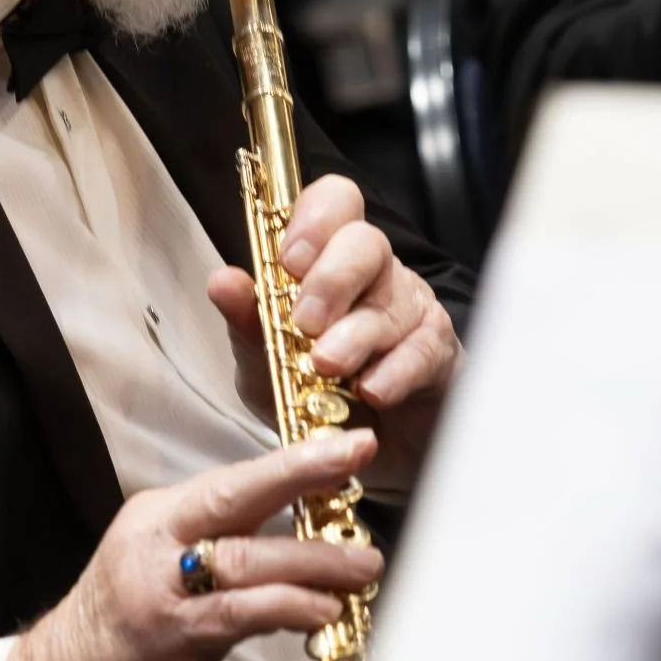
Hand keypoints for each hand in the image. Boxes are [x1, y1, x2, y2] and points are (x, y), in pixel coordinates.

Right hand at [0, 433, 383, 660]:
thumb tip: (312, 549)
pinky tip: (321, 609)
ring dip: (313, 560)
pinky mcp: (166, 635)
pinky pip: (237, 613)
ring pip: (246, 558)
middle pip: (236, 497)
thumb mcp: (177, 576)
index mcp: (161, 517)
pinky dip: (286, 606)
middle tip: (360, 466)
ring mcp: (157, 587)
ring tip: (363, 564)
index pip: (235, 479)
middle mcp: (155, 540)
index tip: (349, 444)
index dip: (295, 459)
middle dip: (303, 476)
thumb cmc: (131, 635)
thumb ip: (235, 558)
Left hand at [207, 173, 460, 489]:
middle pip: (366, 242)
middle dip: (332, 279)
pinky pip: (421, 351)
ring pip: (390, 302)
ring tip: (326, 366)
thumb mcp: (266, 363)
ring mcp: (410, 310)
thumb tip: (223, 281)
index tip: (289, 260)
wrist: (354, 457)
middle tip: (305, 322)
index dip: (315, 219)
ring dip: (354, 335)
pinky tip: (371, 391)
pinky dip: (392, 372)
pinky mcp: (437, 353)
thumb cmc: (311, 397)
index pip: (335, 203)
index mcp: (330, 260)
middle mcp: (375, 275)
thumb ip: (247, 323)